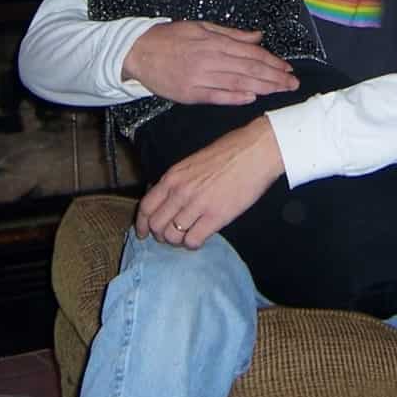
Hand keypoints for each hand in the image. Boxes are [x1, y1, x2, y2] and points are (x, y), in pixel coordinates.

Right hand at [122, 21, 297, 104]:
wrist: (137, 52)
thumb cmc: (170, 37)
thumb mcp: (202, 27)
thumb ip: (232, 34)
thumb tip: (258, 36)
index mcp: (214, 42)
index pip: (251, 53)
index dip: (272, 61)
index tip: (288, 68)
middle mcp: (210, 59)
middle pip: (249, 69)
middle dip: (274, 77)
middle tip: (293, 84)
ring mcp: (200, 77)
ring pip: (237, 83)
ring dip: (262, 87)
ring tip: (280, 91)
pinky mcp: (189, 93)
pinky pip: (217, 96)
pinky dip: (235, 97)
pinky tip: (252, 98)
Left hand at [136, 118, 284, 246]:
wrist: (255, 152)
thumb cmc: (228, 152)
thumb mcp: (192, 162)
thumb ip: (177, 181)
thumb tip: (167, 199)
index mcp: (173, 177)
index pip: (146, 207)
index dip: (141, 225)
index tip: (143, 233)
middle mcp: (180, 192)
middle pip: (157, 225)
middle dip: (160, 236)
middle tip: (169, 237)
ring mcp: (197, 205)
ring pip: (172, 236)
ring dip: (177, 241)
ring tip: (187, 237)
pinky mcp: (215, 217)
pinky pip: (193, 240)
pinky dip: (193, 244)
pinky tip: (200, 237)